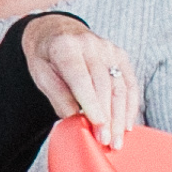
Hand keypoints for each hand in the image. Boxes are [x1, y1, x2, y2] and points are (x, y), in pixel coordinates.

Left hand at [17, 15, 140, 146]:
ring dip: (120, 116)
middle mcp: (91, 45)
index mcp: (66, 47)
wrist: (56, 31)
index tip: (97, 123)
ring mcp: (109, 48)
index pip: (81, 77)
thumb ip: (58, 96)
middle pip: (103, 84)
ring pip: (120, 86)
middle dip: (106, 116)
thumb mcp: (41, 75)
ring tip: (116, 140)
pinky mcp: (120, 55)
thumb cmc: (47, 57)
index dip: (90, 101)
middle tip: (105, 141)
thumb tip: (76, 120)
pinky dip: (130, 106)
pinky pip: (129, 83)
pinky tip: (126, 125)